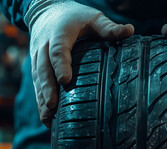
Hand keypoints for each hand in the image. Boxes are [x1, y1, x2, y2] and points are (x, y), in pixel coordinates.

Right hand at [25, 0, 133, 126]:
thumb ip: (108, 28)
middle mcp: (44, 47)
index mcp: (59, 34)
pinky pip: (36, 85)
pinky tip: (46, 119)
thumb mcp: (93, 18)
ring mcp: (37, 58)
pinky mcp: (35, 67)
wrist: (47, 11)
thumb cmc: (75, 17)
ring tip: (47, 118)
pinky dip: (39, 102)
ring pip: (38, 80)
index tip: (65, 80)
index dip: (61, 65)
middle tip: (53, 106)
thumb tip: (130, 30)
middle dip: (48, 88)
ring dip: (42, 99)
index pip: (58, 50)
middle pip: (43, 68)